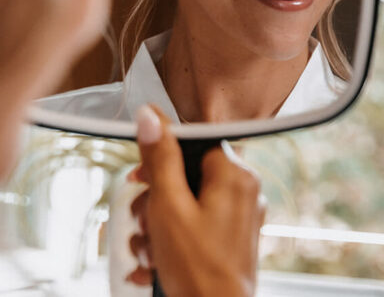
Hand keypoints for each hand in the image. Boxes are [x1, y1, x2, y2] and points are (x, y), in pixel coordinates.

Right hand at [126, 105, 264, 295]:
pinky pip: (190, 228)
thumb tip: (151, 115)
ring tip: (147, 251)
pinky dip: (167, 243)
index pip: (191, 143)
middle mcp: (242, 193)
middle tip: (144, 221)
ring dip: (154, 227)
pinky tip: (153, 265)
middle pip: (183, 176)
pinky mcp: (227, 242)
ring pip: (182, 204)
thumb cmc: (197, 268)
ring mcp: (236, 220)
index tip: (141, 177)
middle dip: (152, 201)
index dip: (160, 158)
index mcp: (235, 176)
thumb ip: (160, 157)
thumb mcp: (168, 205)